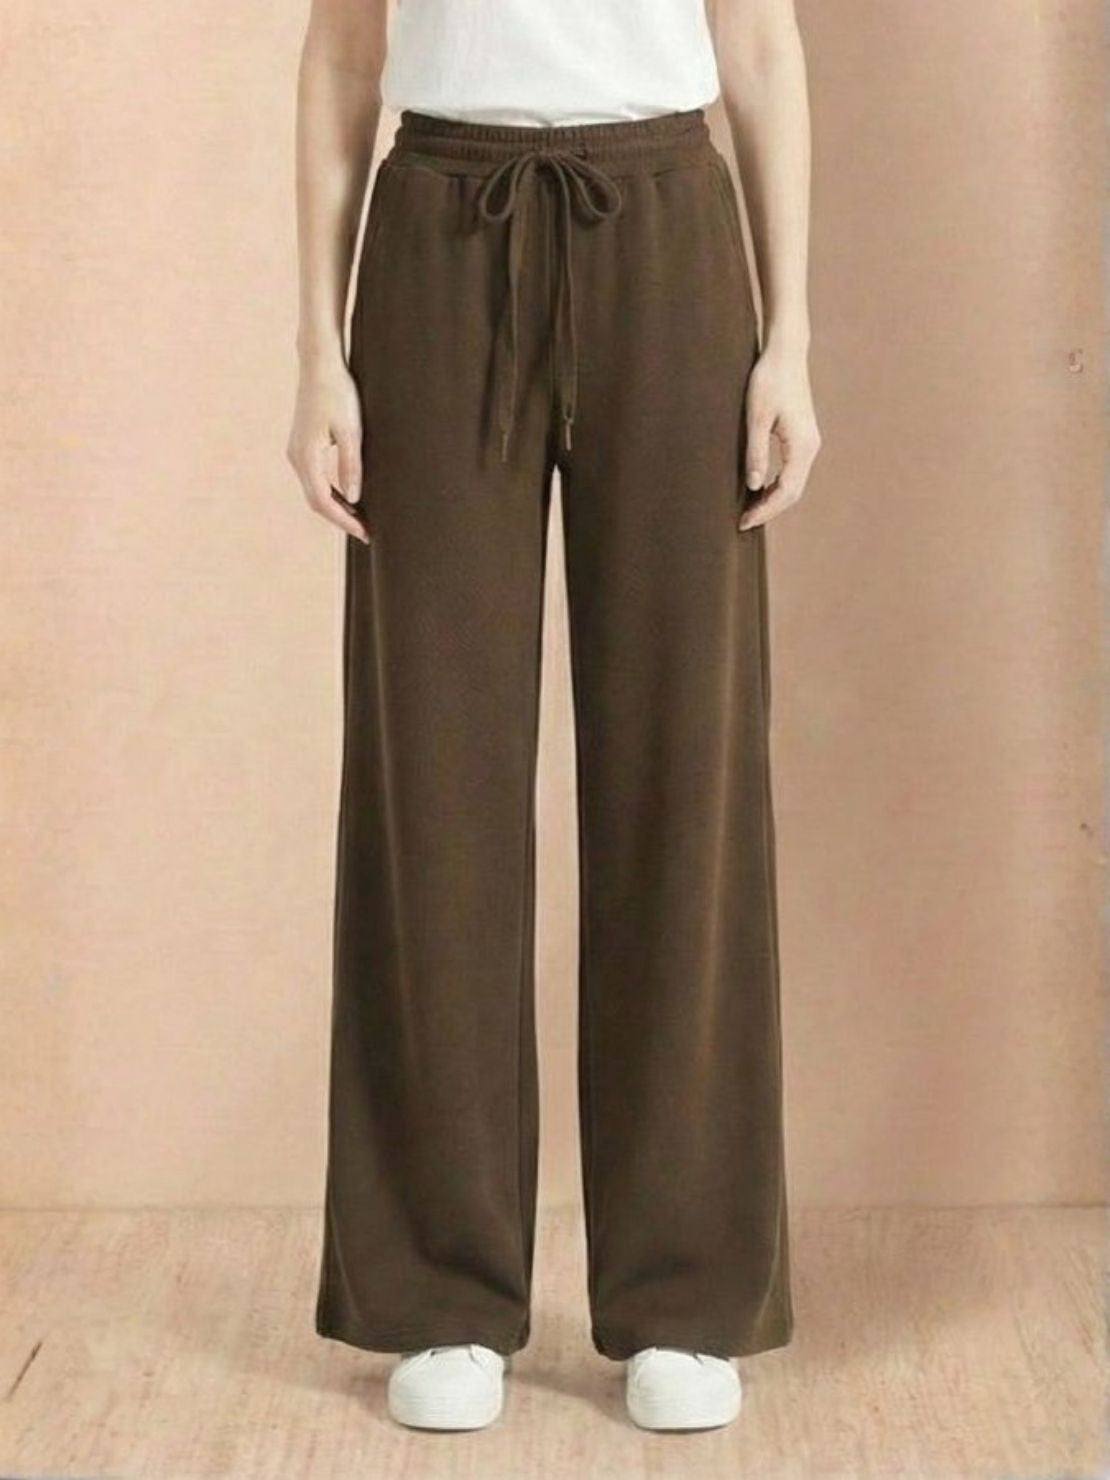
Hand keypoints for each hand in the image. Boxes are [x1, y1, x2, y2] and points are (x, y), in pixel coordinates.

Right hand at [286, 354, 369, 542]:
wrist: (319, 365)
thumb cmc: (338, 393)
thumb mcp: (351, 431)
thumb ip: (351, 465)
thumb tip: (355, 498)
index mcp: (306, 456)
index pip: (323, 501)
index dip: (344, 521)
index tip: (364, 532)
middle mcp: (296, 458)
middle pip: (316, 501)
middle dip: (340, 519)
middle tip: (366, 532)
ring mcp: (296, 452)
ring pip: (314, 491)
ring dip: (336, 507)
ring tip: (360, 519)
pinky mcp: (302, 446)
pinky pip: (314, 479)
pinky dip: (331, 493)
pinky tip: (349, 497)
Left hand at [740, 341, 820, 530]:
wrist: (786, 353)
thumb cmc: (769, 380)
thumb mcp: (756, 417)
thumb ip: (756, 452)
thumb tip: (753, 486)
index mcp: (801, 446)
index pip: (786, 491)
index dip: (764, 510)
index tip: (743, 522)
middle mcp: (810, 447)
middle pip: (793, 492)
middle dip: (769, 509)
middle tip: (743, 522)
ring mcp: (809, 442)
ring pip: (794, 483)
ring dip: (773, 499)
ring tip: (749, 509)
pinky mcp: (802, 436)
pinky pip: (792, 471)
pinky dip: (777, 485)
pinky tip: (759, 488)